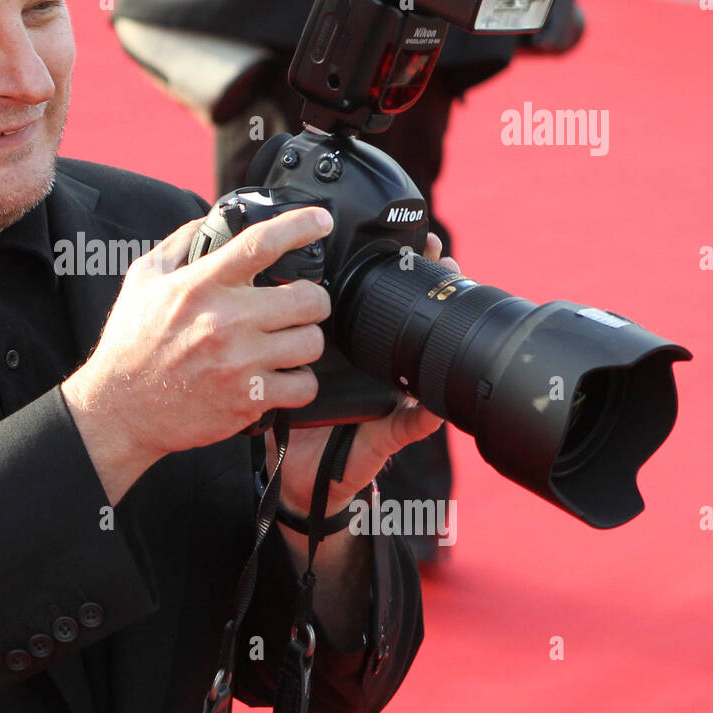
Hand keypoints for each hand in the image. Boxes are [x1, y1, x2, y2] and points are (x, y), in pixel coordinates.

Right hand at [62, 207, 333, 503]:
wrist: (120, 409)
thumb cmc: (130, 345)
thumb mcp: (143, 280)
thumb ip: (179, 244)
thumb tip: (211, 221)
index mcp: (200, 286)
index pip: (261, 244)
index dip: (300, 226)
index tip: (319, 221)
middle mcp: (224, 322)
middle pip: (308, 299)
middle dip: (311, 298)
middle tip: (300, 303)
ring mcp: (239, 364)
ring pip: (312, 343)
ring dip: (305, 340)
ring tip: (287, 341)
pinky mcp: (248, 401)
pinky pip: (304, 386)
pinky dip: (299, 381)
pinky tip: (281, 375)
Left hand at [272, 232, 460, 517]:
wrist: (299, 476)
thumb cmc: (291, 416)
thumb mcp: (280, 369)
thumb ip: (275, 335)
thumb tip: (260, 281)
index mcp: (349, 347)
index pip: (379, 300)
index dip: (400, 268)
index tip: (414, 237)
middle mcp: (374, 366)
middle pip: (409, 318)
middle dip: (429, 284)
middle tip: (441, 254)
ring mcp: (389, 397)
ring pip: (423, 360)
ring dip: (441, 332)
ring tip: (452, 298)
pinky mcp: (392, 433)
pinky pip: (415, 423)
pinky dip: (428, 414)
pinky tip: (437, 400)